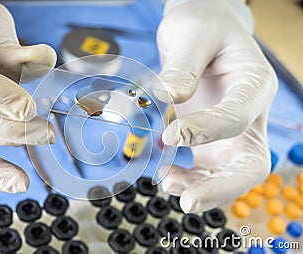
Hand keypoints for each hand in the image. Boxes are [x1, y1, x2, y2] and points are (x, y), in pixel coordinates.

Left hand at [154, 0, 277, 212]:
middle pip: (250, 164)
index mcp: (254, 85)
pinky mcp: (211, 141)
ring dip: (201, 188)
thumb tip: (168, 97)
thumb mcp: (193, 34)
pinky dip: (189, 179)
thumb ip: (183, 66)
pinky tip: (166, 174)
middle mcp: (249, 114)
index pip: (238, 118)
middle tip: (187, 201)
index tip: (171, 134)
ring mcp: (231, 133)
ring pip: (229, 175)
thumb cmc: (202, 28)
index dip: (207, 131)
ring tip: (167, 183)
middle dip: (221, 187)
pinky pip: (206, 170)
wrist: (201, 33)